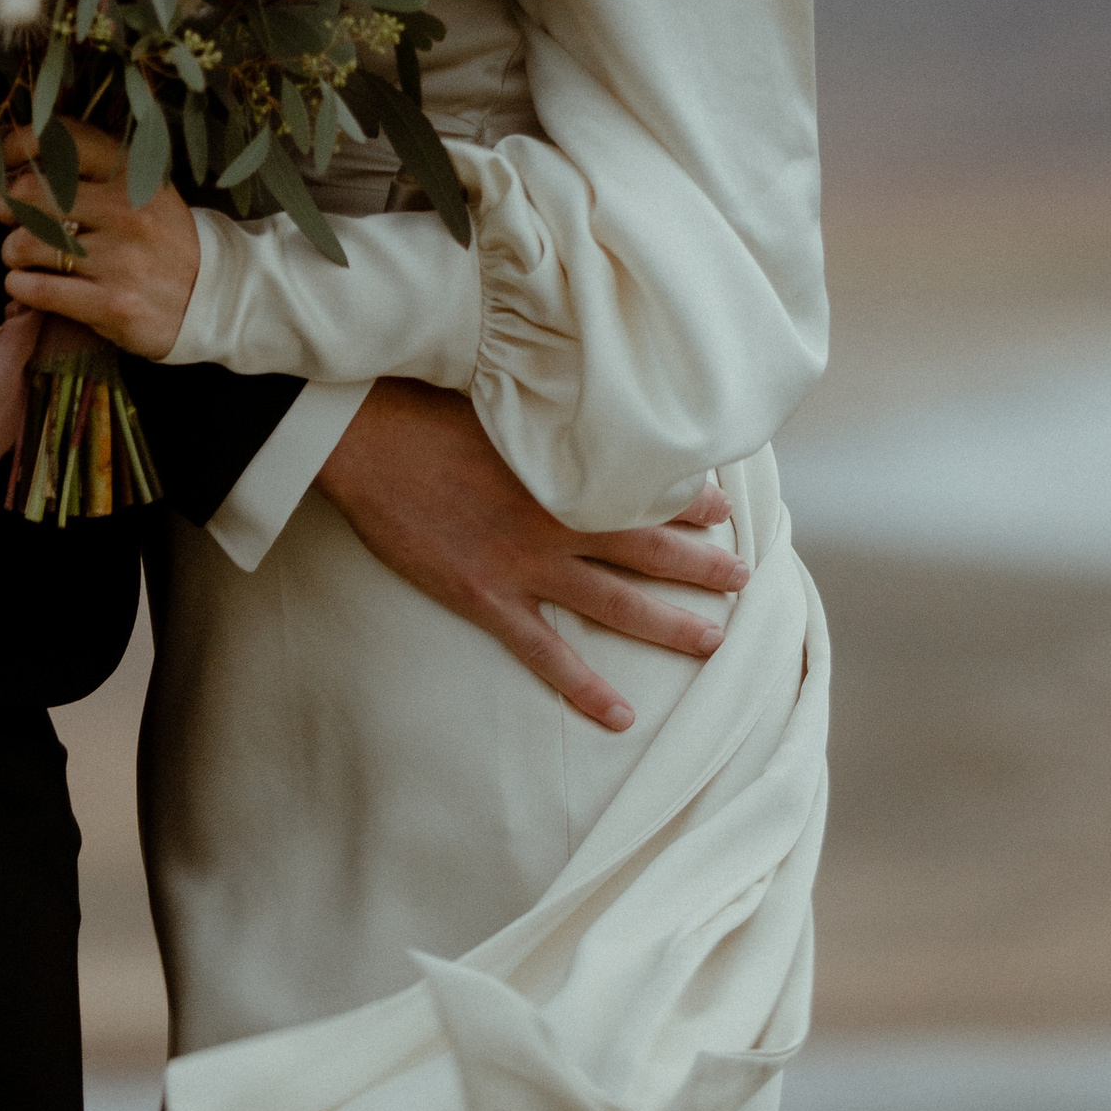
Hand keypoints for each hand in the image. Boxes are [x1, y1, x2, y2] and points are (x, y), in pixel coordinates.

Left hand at [0, 117, 201, 360]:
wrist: (213, 299)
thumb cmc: (164, 239)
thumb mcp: (143, 189)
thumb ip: (94, 169)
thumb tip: (20, 167)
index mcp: (135, 173)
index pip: (63, 140)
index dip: (20, 146)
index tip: (6, 163)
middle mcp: (126, 211)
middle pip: (30, 194)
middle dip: (7, 207)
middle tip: (9, 218)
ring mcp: (119, 260)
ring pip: (26, 245)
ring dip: (13, 252)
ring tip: (23, 257)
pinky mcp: (111, 305)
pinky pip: (38, 290)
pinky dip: (20, 286)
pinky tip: (26, 284)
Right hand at [316, 378, 744, 731]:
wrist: (367, 440)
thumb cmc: (427, 406)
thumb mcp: (500, 396)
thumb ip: (549, 413)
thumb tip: (588, 400)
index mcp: (561, 468)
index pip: (643, 488)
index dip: (688, 500)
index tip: (724, 507)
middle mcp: (555, 519)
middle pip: (645, 549)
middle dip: (699, 565)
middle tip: (742, 577)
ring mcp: (523, 564)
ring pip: (614, 603)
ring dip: (667, 624)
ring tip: (712, 640)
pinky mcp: (487, 598)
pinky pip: (547, 654)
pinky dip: (586, 687)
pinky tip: (621, 715)